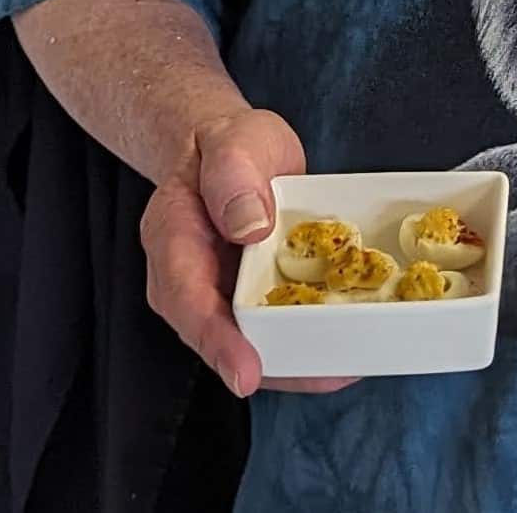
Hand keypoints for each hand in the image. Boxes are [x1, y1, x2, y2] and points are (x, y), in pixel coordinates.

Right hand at [139, 104, 355, 397]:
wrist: (231, 152)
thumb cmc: (229, 145)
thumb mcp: (235, 141)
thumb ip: (235, 176)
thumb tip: (250, 227)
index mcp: (172, 238)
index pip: (187, 299)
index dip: (218, 342)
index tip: (246, 373)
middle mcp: (187, 279)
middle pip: (219, 337)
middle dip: (269, 364)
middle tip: (324, 375)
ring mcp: (217, 295)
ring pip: (248, 343)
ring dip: (293, 362)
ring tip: (344, 368)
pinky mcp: (246, 300)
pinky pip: (270, 330)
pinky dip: (304, 343)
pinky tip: (343, 350)